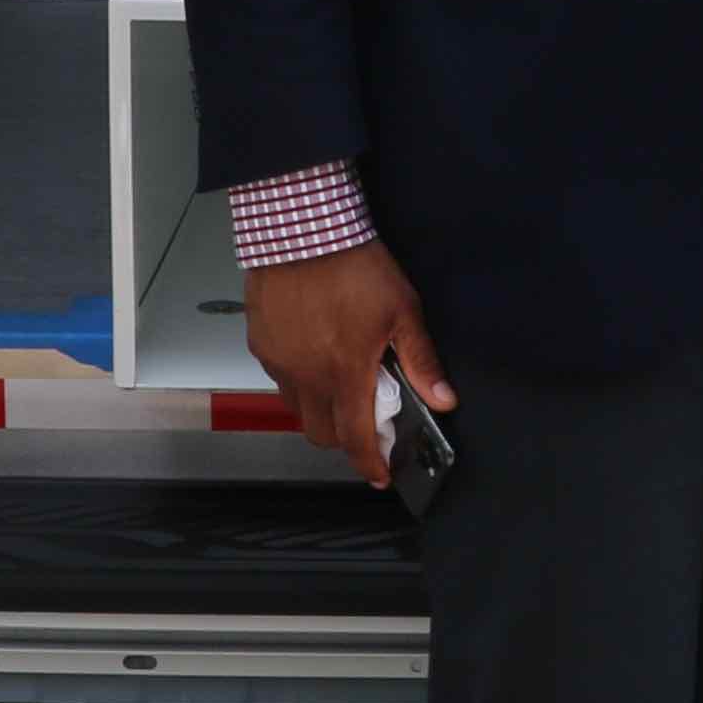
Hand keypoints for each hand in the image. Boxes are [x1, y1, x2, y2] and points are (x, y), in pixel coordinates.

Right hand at [247, 240, 452, 483]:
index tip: (380, 474)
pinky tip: (312, 356)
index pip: (356, 438)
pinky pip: (278, 378)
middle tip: (364, 425)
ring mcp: (278, 361)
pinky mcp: (260, 343)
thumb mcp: (402, 310)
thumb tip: (443, 399)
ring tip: (338, 386)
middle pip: (320, 433)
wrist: (303, 228)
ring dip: (319, 410)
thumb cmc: (354, 265)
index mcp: (344, 374)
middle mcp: (306, 376)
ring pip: (297, 408)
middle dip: (344, 440)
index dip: (370, 463)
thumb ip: (421, 360)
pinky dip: (297, 381)